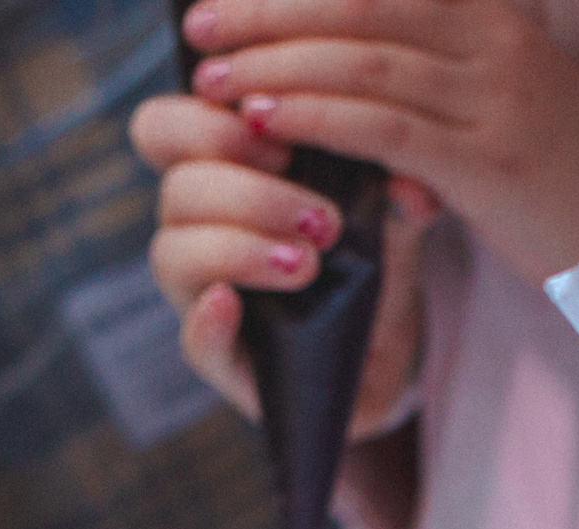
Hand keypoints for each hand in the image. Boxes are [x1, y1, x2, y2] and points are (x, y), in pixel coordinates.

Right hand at [132, 93, 433, 437]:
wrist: (384, 345)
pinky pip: (194, 341)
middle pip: (177, 187)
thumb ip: (390, 185)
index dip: (205, 121)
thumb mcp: (383, 210)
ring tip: (308, 264)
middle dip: (248, 193)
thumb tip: (411, 187)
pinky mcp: (223, 357)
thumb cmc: (368, 259)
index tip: (283, 143)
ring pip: (174, 255)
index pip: (166, 128)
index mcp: (219, 174)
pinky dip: (208, 320)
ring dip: (240, 249)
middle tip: (319, 218)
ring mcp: (201, 292)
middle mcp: (195, 228)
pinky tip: (232, 303)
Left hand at [179, 0, 578, 286]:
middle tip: (203, 35)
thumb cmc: (529, 167)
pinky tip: (272, 122)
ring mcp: (500, 105)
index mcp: (492, 18)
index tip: (225, 3)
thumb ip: (421, 55)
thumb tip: (318, 35)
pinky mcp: (492, 167)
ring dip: (281, 69)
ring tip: (220, 83)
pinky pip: (388, 130)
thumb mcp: (488, 88)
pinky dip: (320, 119)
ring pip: (367, 67)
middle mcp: (501, 47)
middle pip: (363, 11)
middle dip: (271, 18)